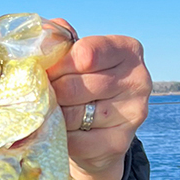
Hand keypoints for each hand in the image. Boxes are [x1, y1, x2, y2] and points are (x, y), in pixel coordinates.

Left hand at [46, 21, 150, 179]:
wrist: (99, 134)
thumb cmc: (83, 86)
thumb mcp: (76, 58)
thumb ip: (61, 41)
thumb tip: (45, 36)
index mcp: (128, 50)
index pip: (85, 53)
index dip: (57, 64)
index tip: (44, 72)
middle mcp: (138, 80)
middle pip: (74, 86)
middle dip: (51, 93)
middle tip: (41, 97)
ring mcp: (132, 114)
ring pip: (73, 115)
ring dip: (53, 116)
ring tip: (49, 113)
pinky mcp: (120, 143)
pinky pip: (76, 141)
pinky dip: (60, 137)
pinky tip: (58, 131)